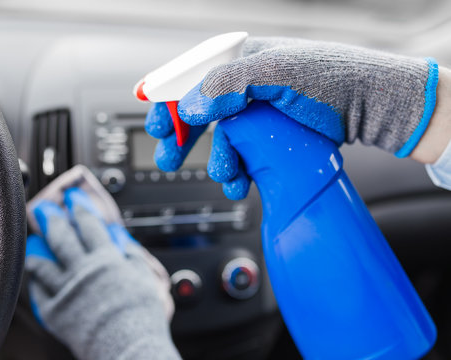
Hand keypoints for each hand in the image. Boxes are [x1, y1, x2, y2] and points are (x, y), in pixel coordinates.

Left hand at [25, 188, 179, 359]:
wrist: (128, 346)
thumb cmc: (141, 315)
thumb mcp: (145, 277)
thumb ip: (132, 254)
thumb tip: (121, 238)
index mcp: (105, 259)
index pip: (89, 225)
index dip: (79, 209)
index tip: (73, 198)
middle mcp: (83, 270)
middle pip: (63, 238)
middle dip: (52, 219)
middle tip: (45, 208)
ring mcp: (66, 290)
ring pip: (45, 263)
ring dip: (38, 249)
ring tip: (33, 241)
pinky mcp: (56, 311)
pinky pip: (40, 292)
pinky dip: (36, 280)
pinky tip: (35, 274)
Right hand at [147, 37, 438, 198]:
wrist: (372, 106)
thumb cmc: (332, 77)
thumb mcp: (275, 72)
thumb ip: (226, 85)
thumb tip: (188, 107)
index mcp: (240, 60)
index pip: (190, 77)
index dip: (166, 99)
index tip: (152, 122)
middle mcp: (245, 86)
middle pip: (198, 111)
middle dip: (181, 136)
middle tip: (168, 156)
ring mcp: (257, 114)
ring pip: (220, 140)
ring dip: (216, 162)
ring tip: (225, 176)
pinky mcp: (270, 137)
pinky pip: (242, 156)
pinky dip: (237, 172)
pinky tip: (241, 181)